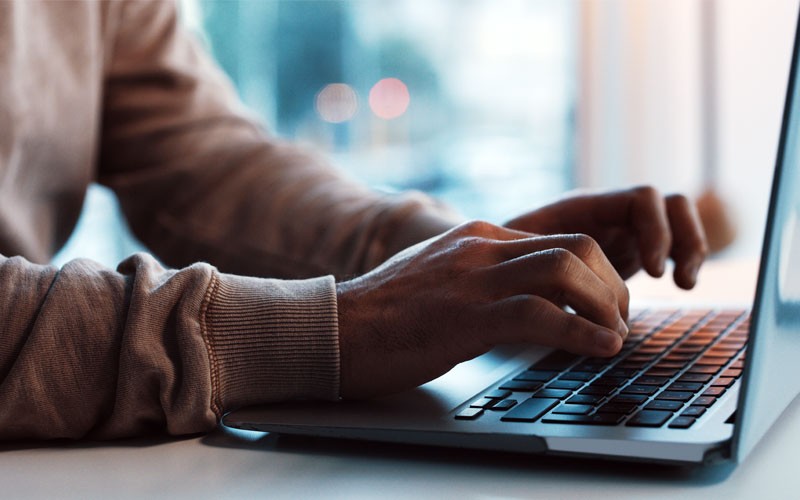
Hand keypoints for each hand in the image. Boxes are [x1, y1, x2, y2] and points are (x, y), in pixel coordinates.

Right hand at [336, 221, 629, 398]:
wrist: (334, 328)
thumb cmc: (386, 313)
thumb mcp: (441, 277)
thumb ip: (481, 274)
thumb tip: (524, 295)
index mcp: (479, 236)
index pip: (561, 239)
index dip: (598, 272)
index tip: (607, 305)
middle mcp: (481, 248)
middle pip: (577, 247)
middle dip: (612, 285)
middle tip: (618, 321)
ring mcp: (473, 280)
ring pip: (566, 271)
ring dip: (606, 307)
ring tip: (615, 337)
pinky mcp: (466, 317)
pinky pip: (541, 315)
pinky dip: (582, 333)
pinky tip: (600, 349)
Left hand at [504, 186, 707, 288]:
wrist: (495, 262)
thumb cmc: (499, 258)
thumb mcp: (517, 258)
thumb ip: (540, 262)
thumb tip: (552, 281)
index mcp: (584, 207)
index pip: (641, 199)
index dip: (655, 231)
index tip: (653, 272)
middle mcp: (608, 212)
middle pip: (668, 204)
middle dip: (681, 239)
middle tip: (673, 280)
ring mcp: (621, 229)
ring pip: (676, 220)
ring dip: (690, 247)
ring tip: (684, 284)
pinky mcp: (628, 250)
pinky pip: (671, 243)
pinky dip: (682, 259)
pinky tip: (680, 286)